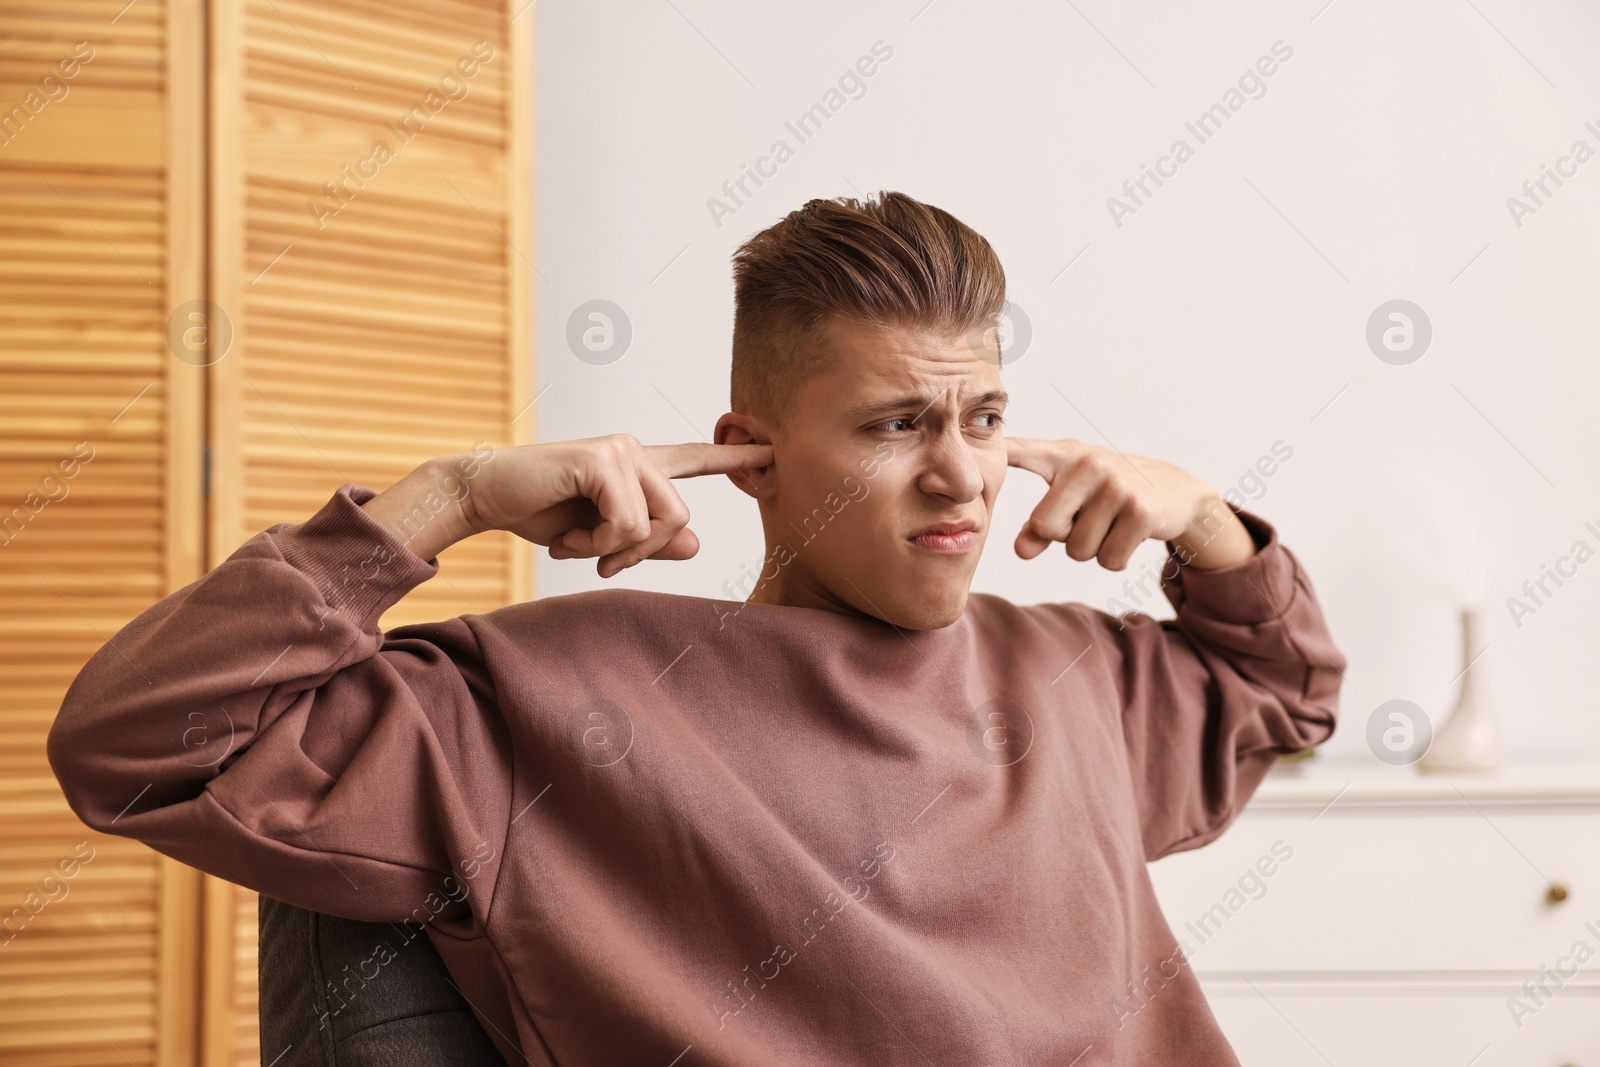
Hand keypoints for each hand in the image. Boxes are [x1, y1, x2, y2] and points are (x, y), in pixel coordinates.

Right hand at [462, 434, 772, 577]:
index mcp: (639, 466)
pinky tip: (568, 538)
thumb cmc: (540, 514)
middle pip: (681, 519)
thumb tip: (695, 546)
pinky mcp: (602, 460)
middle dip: (642, 553)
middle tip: (600, 561)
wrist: (485, 497)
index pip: (696, 460)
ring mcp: (621, 450)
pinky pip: (627, 524)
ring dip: (615, 551)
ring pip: (657, 524)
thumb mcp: (600, 539)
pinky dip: (598, 545)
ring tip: (578, 545)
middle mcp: (635, 450)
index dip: (735, 460)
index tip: (774, 452)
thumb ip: (647, 542)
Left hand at [1005, 437, 1252, 570]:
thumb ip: (1039, 525)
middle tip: (1089, 520)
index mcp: (1064, 456)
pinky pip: (1108, 560)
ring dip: (1093, 550)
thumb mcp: (1074, 502)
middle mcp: (1088, 465)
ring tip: (1113, 524)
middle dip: (1064, 537)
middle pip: (1045, 527)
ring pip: (1077, 550)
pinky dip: (1117, 558)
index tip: (963, 435)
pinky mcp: (1140, 511)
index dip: (998, 451)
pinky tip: (1131, 534)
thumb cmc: (1112, 494)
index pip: (1022, 451)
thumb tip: (1021, 551)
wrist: (1178, 491)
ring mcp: (1116, 486)